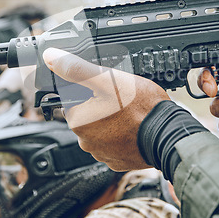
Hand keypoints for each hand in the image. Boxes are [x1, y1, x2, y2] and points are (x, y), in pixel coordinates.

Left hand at [43, 48, 169, 170]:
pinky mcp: (118, 160)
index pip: (73, 98)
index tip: (106, 86)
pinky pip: (115, 143)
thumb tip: (51, 57)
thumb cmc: (139, 107)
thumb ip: (76, 68)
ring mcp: (102, 153)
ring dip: (111, 119)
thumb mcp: (107, 79)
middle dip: (100, 104)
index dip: (89, 88)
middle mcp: (85, 141)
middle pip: (88, 113)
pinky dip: (121, 135)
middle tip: (121, 98)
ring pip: (101, 128)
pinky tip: (133, 126)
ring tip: (129, 111)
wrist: (167, 134)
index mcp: (78, 121)